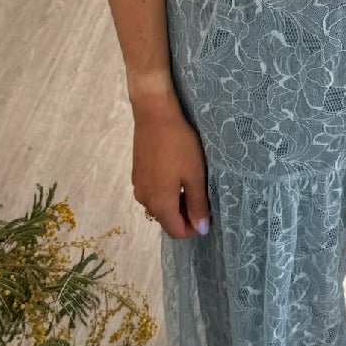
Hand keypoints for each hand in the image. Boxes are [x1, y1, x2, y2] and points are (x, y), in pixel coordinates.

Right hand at [131, 93, 211, 239]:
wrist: (154, 115)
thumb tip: (201, 229)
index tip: (208, 214)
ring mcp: (138, 186)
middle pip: (167, 219)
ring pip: (160, 205)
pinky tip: (177, 172)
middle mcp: (144, 199)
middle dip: (186, 214)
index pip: (176, 231)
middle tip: (203, 196)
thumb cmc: (179, 145)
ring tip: (192, 182)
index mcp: (159, 203)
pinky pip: (153, 192)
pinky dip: (166, 191)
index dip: (194, 228)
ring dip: (177, 202)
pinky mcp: (137, 174)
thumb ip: (198, 205)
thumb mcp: (195, 176)